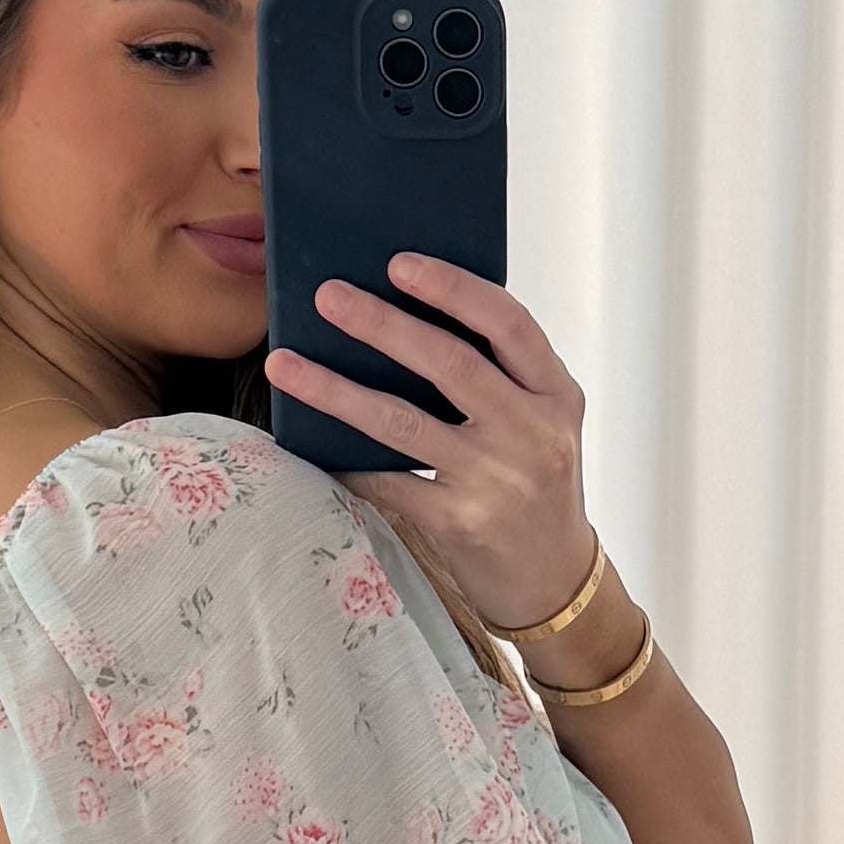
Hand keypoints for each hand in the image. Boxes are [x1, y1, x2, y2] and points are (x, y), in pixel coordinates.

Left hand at [263, 254, 599, 631]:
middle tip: (328, 296)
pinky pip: (385, 479)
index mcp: (556, 394)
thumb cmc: (538, 482)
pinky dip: (341, 456)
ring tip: (286, 362)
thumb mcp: (542, 421)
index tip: (399, 264)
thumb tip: (404, 311)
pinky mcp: (457, 523)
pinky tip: (304, 436)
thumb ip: (499, 373)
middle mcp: (532, 434)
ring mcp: (495, 481)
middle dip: (382, 325)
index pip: (509, 324)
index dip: (453, 289)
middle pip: (450, 364)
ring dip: (336, 389)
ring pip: (403, 422)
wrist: (554, 579)